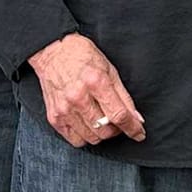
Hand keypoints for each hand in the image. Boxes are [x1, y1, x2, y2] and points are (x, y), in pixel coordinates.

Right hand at [26, 33, 145, 146]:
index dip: (132, 128)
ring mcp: (64, 109)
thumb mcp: (109, 70)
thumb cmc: (82, 56)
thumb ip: (123, 96)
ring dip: (102, 133)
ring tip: (102, 120)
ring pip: (92, 138)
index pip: (119, 114)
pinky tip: (87, 124)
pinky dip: (85, 136)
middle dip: (117, 130)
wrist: (53, 52)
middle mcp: (78, 97)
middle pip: (105, 130)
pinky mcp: (54, 117)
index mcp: (95, 82)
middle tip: (117, 120)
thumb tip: (136, 118)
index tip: (139, 133)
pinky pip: (75, 140)